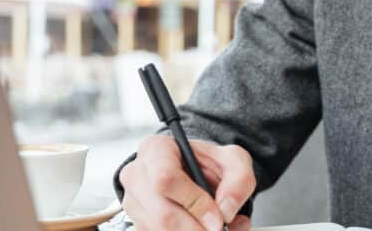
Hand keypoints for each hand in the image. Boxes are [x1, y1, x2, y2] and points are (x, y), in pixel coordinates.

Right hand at [118, 135, 255, 230]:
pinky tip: (200, 227)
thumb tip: (226, 209)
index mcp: (155, 149)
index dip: (194, 202)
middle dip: (197, 228)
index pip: (165, 178)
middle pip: (162, 214)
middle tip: (219, 229)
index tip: (218, 216)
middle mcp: (136, 175)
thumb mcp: (233, 161)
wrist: (196, 173)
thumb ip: (239, 180)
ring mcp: (132, 203)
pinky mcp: (138, 224)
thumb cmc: (207, 163)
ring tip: (215, 226)